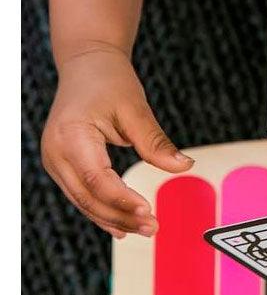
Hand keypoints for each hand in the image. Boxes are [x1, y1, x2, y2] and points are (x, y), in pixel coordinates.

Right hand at [41, 47, 192, 237]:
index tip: (148, 212)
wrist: (87, 65)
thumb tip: (183, 166)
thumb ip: (155, 142)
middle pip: (88, 197)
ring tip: (145, 229)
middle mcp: (55, 152)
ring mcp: (55, 160)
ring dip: (114, 218)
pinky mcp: (63, 165)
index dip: (122, 199)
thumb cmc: (108, 81)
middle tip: (153, 227)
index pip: (97, 178)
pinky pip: (82, 194)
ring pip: (83, 201)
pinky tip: (121, 226)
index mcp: (70, 135)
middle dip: (121, 216)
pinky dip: (102, 210)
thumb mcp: (136, 109)